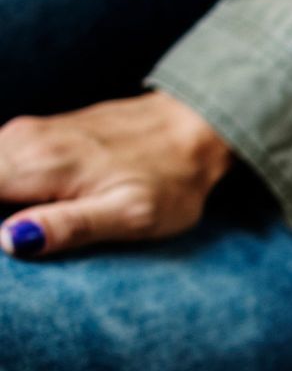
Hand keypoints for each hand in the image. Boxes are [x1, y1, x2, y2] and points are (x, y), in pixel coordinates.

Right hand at [0, 92, 232, 258]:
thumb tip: (8, 241)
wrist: (193, 129)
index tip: (5, 241)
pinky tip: (25, 206)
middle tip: (19, 237)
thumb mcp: (130, 214)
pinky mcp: (37, 134)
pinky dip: (2, 180)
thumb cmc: (170, 179)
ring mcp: (27, 133)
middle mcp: (22, 142)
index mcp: (38, 165)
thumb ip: (68, 227)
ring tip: (28, 224)